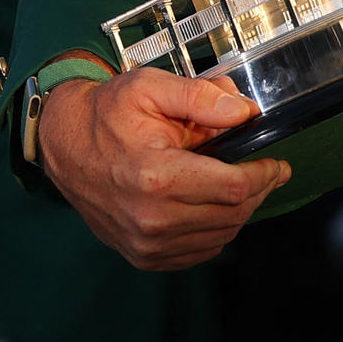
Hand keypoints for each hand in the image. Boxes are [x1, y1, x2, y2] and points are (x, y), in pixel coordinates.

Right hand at [38, 70, 288, 268]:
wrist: (65, 143)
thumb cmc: (107, 113)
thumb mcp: (152, 87)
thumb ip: (202, 96)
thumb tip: (244, 112)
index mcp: (156, 175)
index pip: (233, 188)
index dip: (265, 174)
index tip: (277, 164)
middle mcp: (149, 217)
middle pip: (231, 215)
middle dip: (259, 191)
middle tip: (268, 171)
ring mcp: (143, 242)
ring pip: (218, 237)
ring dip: (240, 212)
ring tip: (244, 184)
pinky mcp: (140, 254)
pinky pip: (195, 253)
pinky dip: (216, 233)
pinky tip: (217, 207)